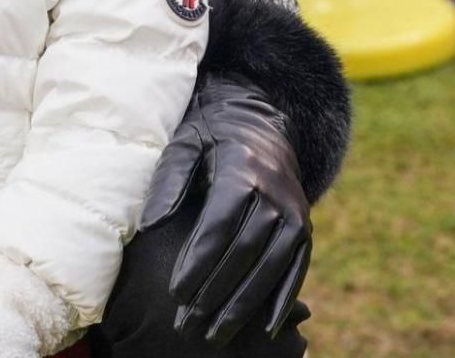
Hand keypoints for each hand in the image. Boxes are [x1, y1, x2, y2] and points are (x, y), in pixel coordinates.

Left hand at [141, 76, 312, 346]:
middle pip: (245, 251)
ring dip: (246, 304)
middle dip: (217, 291)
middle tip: (189, 323)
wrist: (260, 121)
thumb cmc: (209, 135)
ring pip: (271, 265)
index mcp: (241, 169)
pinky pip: (297, 268)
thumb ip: (168, 182)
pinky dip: (283, 299)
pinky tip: (266, 328)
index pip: (219, 224)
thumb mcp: (183, 144)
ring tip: (217, 335)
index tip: (175, 293)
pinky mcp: (305, 226)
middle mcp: (275, 192)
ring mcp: (295, 211)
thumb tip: (150, 226)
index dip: (198, 261)